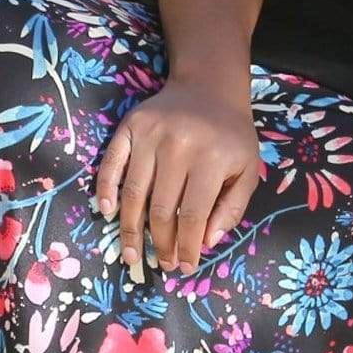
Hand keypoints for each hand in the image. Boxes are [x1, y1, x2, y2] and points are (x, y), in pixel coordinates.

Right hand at [93, 77, 260, 273]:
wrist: (209, 86)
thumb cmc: (230, 134)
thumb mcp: (247, 167)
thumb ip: (233, 207)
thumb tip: (206, 242)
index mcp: (211, 158)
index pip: (193, 215)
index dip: (187, 246)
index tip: (185, 266)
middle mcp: (178, 146)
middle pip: (162, 209)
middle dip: (160, 244)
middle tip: (161, 263)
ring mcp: (151, 135)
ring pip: (134, 193)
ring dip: (130, 230)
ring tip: (132, 254)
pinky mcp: (130, 126)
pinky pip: (111, 164)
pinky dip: (105, 190)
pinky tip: (108, 212)